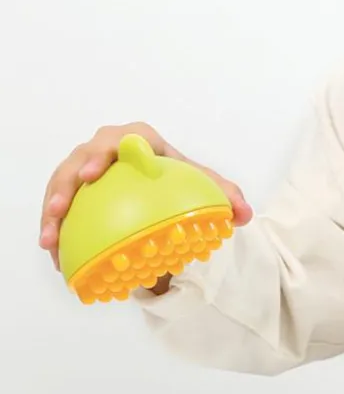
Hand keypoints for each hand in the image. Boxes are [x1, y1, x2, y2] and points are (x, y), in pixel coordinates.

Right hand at [39, 122, 252, 270]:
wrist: (160, 183)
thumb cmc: (178, 177)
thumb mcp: (202, 185)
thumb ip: (225, 196)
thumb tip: (244, 214)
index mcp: (138, 139)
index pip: (119, 140)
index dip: (103, 153)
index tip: (94, 175)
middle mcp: (106, 148)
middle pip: (81, 160)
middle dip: (67, 183)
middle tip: (62, 210)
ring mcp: (86, 166)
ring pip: (62, 183)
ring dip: (52, 210)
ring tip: (49, 240)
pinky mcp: (74, 187)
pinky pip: (58, 205)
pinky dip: (54, 227)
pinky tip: (53, 254)